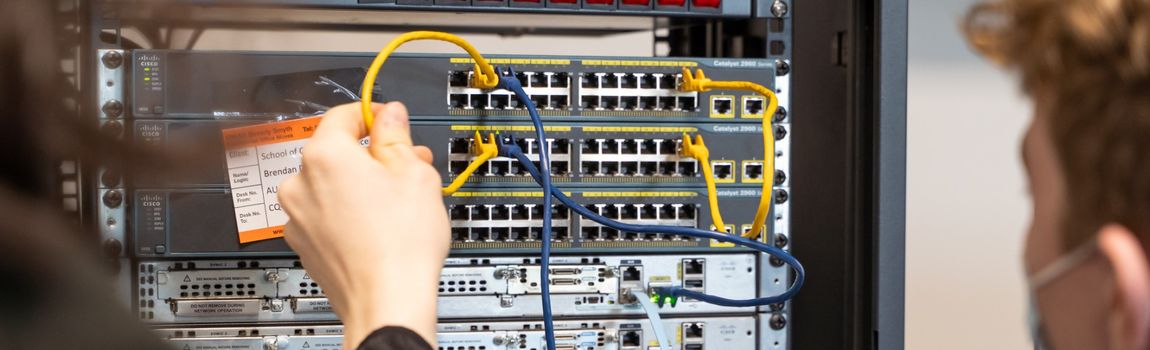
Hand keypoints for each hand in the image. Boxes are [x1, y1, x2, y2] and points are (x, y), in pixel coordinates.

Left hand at [278, 102, 448, 348]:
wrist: (386, 301)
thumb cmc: (400, 243)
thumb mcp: (414, 173)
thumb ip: (395, 136)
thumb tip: (389, 116)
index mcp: (324, 155)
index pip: (343, 115)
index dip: (373, 114)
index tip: (391, 121)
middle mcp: (299, 183)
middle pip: (338, 153)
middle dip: (373, 155)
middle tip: (408, 164)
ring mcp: (297, 217)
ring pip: (331, 185)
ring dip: (361, 184)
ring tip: (399, 199)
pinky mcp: (304, 244)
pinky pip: (326, 214)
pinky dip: (348, 212)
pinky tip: (379, 224)